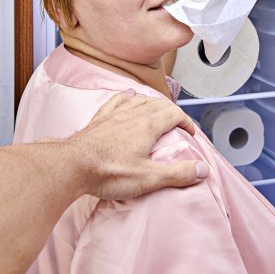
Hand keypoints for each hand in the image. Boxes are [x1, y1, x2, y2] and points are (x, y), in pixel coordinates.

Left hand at [65, 91, 207, 199]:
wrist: (71, 165)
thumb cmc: (108, 172)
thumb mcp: (148, 178)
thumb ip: (178, 173)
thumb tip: (203, 169)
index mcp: (148, 125)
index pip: (174, 114)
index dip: (186, 122)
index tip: (190, 133)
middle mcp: (133, 114)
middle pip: (159, 104)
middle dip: (172, 112)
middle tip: (177, 125)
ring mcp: (115, 114)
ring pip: (139, 99)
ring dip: (153, 103)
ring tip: (158, 110)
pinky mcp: (100, 118)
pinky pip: (117, 100)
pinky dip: (127, 96)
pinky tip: (128, 95)